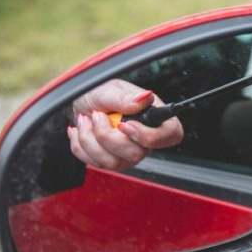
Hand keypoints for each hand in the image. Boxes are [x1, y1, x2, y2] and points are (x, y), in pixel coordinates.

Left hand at [68, 79, 183, 170]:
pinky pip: (94, 163)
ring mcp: (127, 154)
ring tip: (87, 119)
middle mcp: (144, 140)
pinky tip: (82, 129)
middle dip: (107, 135)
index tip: (125, 125)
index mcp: (153, 118)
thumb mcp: (111, 89)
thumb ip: (126, 97)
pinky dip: (80, 144)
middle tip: (97, 115)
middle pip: (135, 154)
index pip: (171, 135)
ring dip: (89, 138)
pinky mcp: (110, 162)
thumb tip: (145, 99)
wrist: (81, 103)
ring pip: (112, 162)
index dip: (150, 136)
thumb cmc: (100, 93)